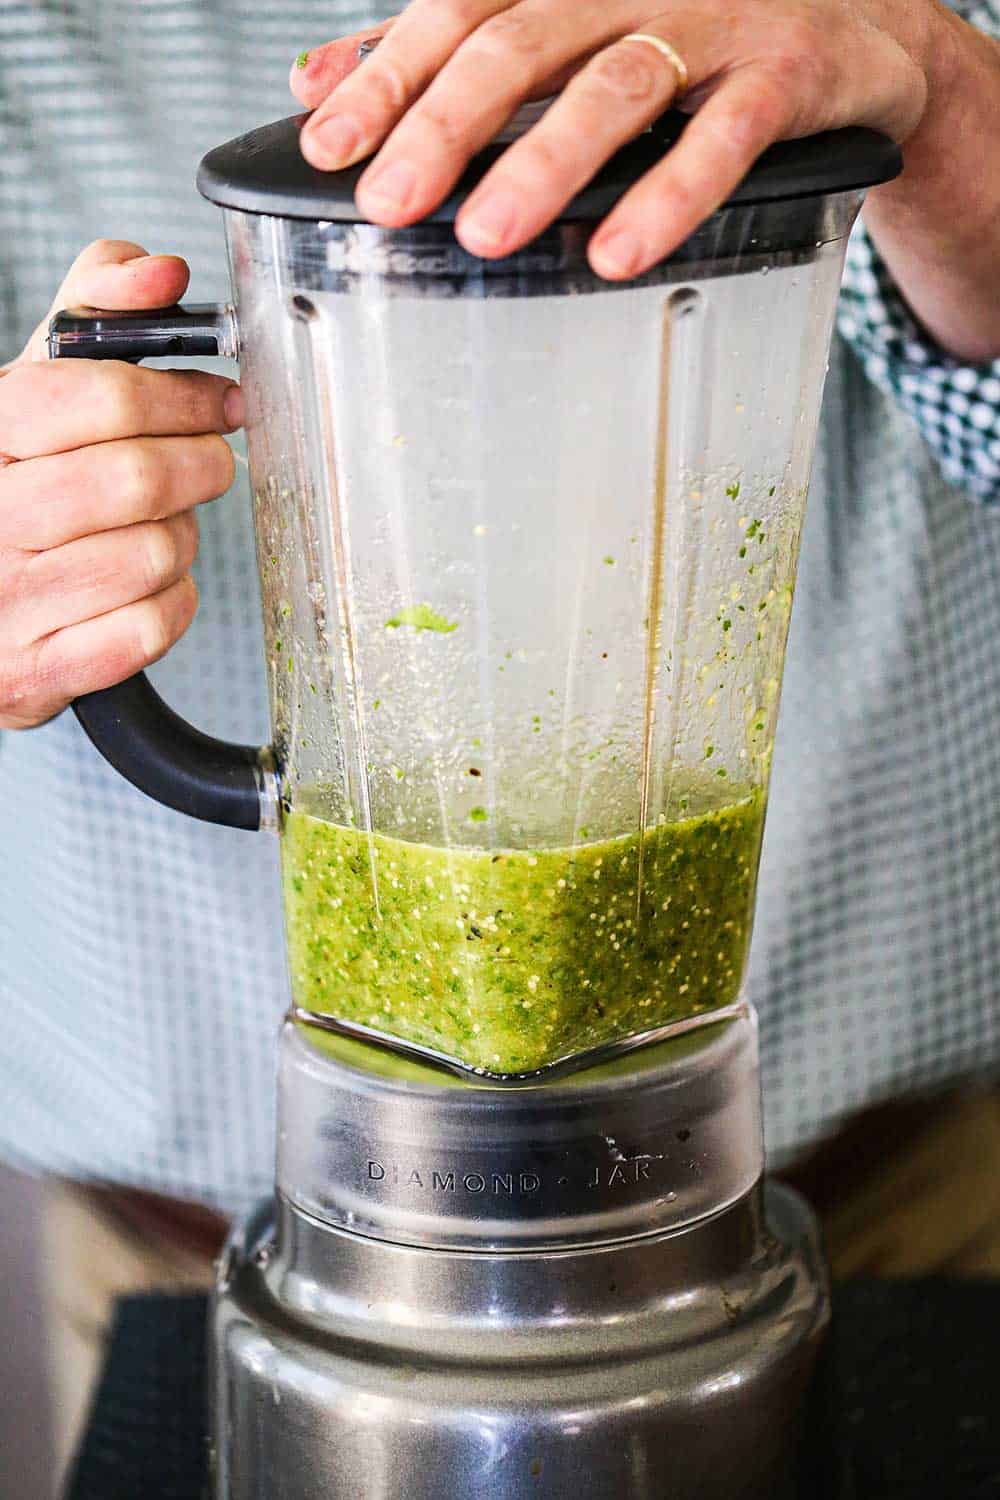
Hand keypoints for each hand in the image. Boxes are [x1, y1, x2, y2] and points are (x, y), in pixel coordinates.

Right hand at [0, 239, 242, 729]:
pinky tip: (150, 584)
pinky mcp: (35, 674)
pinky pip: (150, 629)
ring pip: (152, 555)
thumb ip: (89, 316)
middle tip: (212, 460)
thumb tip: (161, 272)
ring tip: (164, 526)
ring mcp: (5, 604)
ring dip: (182, 537)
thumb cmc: (10, 487)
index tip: (219, 400)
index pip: (93, 397)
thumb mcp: (28, 391)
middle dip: (198, 465)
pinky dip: (173, 603)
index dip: (177, 395)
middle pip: (135, 479)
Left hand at [291, 0, 947, 279]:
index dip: (388, 73)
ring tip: (484, 238)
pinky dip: (669, 195)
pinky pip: (724, 135)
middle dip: (446, 124)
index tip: (329, 146)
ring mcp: (714, 22)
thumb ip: (445, 55)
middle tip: (389, 203)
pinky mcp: (786, 73)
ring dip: (545, 163)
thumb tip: (317, 81)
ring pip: (615, 82)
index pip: (459, 9)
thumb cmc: (689, 43)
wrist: (855, 34)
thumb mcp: (563, 36)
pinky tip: (616, 254)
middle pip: (522, 38)